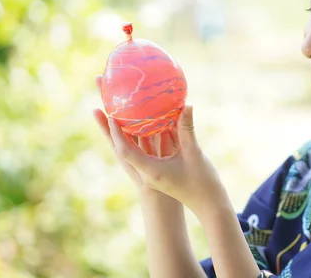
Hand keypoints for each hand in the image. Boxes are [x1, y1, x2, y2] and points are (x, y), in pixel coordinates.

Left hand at [97, 77, 224, 215]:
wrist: (209, 205)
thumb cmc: (202, 183)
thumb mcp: (194, 154)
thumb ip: (188, 129)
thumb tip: (186, 105)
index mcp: (151, 171)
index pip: (126, 151)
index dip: (117, 132)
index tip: (112, 114)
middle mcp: (147, 171)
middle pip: (123, 148)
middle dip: (112, 129)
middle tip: (100, 108)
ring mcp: (152, 171)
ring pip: (134, 148)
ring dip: (126, 131)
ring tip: (117, 110)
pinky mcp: (160, 169)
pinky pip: (146, 151)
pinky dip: (143, 136)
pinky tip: (145, 122)